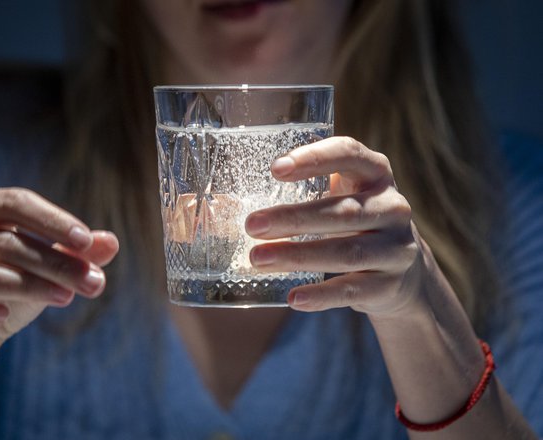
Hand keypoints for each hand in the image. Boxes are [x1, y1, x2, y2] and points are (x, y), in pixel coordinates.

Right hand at [0, 188, 118, 381]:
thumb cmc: (16, 291)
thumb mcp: (50, 270)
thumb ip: (79, 255)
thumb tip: (111, 242)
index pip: (14, 202)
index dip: (51, 220)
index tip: (87, 241)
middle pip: (3, 241)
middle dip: (54, 262)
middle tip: (93, 282)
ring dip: (27, 286)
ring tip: (67, 298)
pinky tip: (4, 315)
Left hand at [245, 136, 430, 316]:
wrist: (401, 271)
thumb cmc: (352, 222)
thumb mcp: (342, 195)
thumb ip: (307, 187)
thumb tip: (224, 201)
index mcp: (376, 174)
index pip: (349, 154)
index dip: (314, 158)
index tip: (275, 168)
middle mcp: (392, 206)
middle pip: (342, 211)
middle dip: (293, 219)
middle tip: (251, 225)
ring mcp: (396, 247)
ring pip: (346, 252)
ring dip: (298, 256)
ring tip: (258, 259)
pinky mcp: (390, 284)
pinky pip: (353, 290)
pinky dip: (322, 295)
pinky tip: (294, 299)